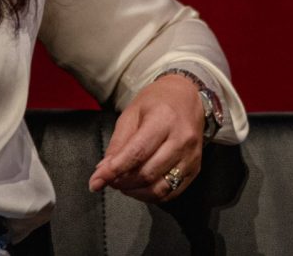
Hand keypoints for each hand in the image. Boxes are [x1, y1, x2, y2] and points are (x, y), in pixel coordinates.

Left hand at [87, 73, 204, 201]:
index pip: (137, 153)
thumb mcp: (131, 114)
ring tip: (123, 184)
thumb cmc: (157, 102)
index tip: (96, 182)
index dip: (114, 171)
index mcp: (164, 119)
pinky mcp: (196, 168)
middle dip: (122, 183)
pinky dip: (151, 195)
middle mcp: (182, 139)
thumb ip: (118, 143)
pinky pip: (172, 192)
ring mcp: (191, 156)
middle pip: (148, 173)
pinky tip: (140, 187)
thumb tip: (103, 171)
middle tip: (110, 180)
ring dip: (136, 192)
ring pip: (160, 188)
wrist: (187, 96)